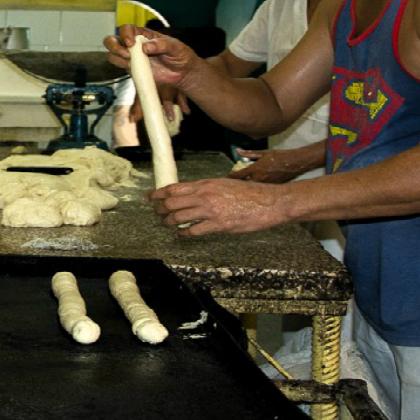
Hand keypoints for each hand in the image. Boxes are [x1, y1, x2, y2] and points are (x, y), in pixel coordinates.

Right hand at [103, 25, 201, 89]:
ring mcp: (132, 57)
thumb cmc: (179, 54)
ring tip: (130, 62)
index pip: (127, 29)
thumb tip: (145, 47)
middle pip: (113, 40)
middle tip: (126, 53)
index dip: (125, 34)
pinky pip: (120, 66)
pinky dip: (121, 67)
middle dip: (114, 45)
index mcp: (143, 34)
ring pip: (113, 54)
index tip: (130, 43)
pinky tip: (133, 68)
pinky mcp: (132, 69)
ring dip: (117, 57)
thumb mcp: (175, 46)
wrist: (182, 72)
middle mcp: (134, 44)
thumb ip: (161, 44)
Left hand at [147, 178, 287, 235]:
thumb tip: (191, 194)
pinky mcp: (219, 225)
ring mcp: (211, 210)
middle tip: (156, 214)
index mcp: (206, 184)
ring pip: (179, 217)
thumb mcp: (224, 184)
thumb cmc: (250, 193)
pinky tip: (181, 235)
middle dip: (160, 209)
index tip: (149, 198)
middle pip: (172, 202)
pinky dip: (184, 234)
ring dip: (169, 222)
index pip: (174, 188)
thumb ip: (206, 189)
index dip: (158, 193)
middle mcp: (205, 195)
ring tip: (166, 225)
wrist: (269, 202)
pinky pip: (194, 231)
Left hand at [228, 148, 307, 182]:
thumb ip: (249, 153)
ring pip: (251, 189)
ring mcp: (265, 185)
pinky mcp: (271, 188)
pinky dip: (255, 190)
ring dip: (245, 188)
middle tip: (231, 184)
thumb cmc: (279, 156)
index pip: (238, 175)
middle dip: (236, 185)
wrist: (295, 163)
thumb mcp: (263, 153)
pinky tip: (253, 190)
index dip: (231, 176)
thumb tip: (237, 150)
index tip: (228, 176)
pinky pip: (260, 190)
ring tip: (239, 189)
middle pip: (242, 185)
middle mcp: (259, 178)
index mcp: (255, 168)